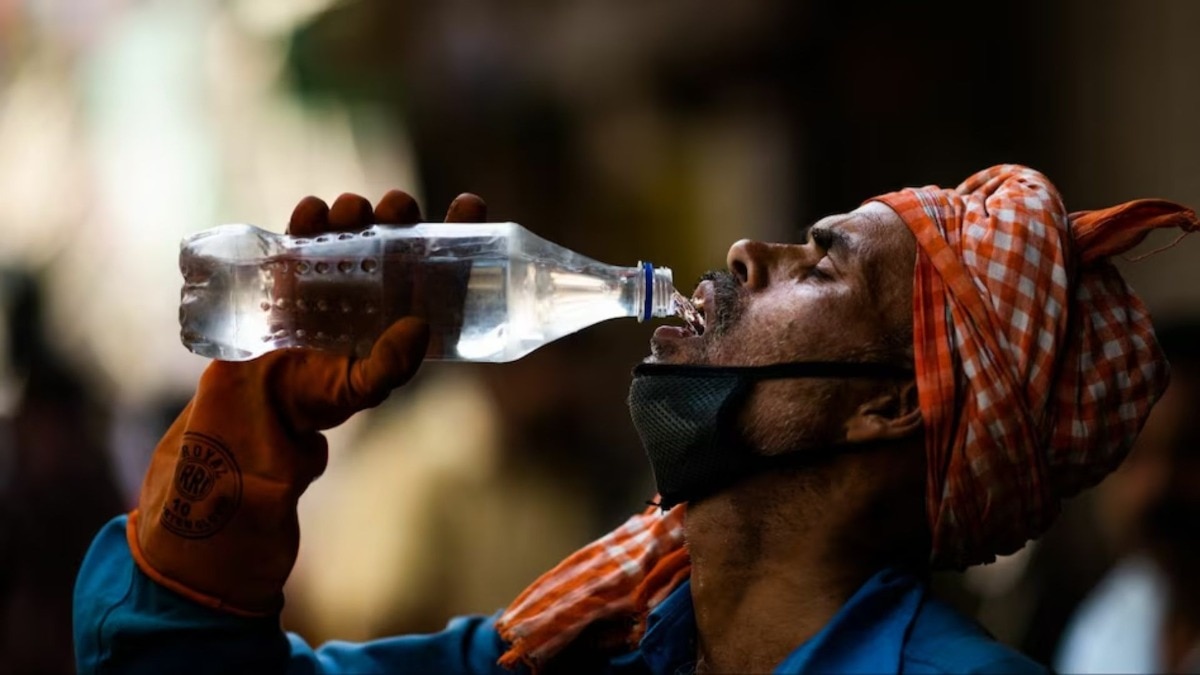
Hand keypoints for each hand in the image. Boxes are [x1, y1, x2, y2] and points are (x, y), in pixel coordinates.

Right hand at [128, 190, 486, 615]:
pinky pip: (304, 230)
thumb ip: (389, 366)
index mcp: (403, 308)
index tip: (469, 204)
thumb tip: (417, 326)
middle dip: (400, 209)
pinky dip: (309, 215)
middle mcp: (373, 283)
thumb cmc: (317, 401)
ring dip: (355, 208)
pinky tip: (312, 214)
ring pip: (352, 223)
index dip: (460, 229)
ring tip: (351, 214)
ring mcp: (332, 270)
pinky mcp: (291, 267)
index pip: (440, 262)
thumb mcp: (360, 389)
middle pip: (397, 231)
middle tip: (396, 210)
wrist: (254, 406)